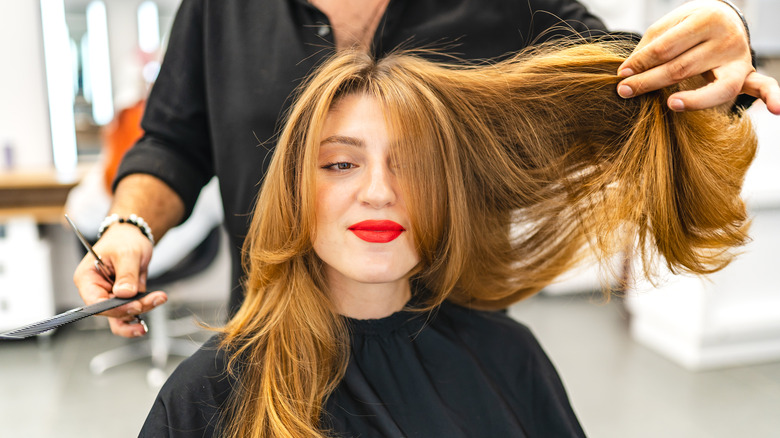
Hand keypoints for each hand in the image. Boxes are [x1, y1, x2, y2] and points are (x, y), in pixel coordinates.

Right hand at [73, 223, 166, 336]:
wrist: (133, 236)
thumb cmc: (124, 240)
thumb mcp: (127, 253)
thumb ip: (126, 274)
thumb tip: (124, 294)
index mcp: (87, 278)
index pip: (95, 303)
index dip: (115, 308)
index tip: (135, 305)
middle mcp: (96, 289)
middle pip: (111, 311)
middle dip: (133, 308)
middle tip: (153, 300)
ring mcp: (110, 294)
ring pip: (123, 313)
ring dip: (142, 308)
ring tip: (158, 298)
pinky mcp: (124, 296)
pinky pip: (133, 308)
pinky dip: (146, 305)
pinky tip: (156, 300)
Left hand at [616, 0, 779, 113]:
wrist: (722, 18)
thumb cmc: (687, 27)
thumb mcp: (667, 27)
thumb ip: (649, 48)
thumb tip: (628, 72)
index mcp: (704, 19)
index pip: (666, 47)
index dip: (641, 62)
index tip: (620, 75)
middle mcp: (725, 38)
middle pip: (683, 67)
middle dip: (650, 81)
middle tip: (625, 92)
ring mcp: (738, 58)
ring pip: (716, 86)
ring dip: (693, 100)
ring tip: (670, 104)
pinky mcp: (747, 74)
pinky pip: (763, 86)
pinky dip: (773, 97)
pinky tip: (778, 110)